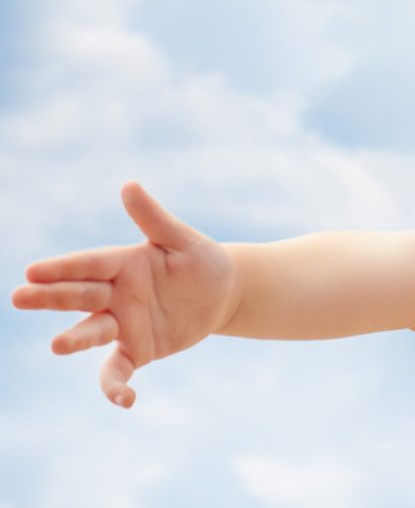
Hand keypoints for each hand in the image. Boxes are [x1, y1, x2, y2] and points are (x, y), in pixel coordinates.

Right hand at [11, 182, 237, 407]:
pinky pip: (118, 370)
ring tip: (57, 345)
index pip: (88, 264)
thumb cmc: (200, 260)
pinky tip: (124, 400)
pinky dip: (115, 386)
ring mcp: (122, 323)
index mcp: (122, 263)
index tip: (32, 270)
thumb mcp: (181, 239)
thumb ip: (153, 218)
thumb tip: (128, 185)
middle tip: (18, 297)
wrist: (223, 293)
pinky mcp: (137, 349)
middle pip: (78, 295)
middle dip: (50, 297)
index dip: (62, 267)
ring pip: (93, 331)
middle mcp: (115, 294)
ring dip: (76, 338)